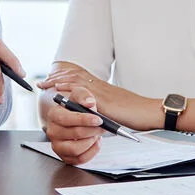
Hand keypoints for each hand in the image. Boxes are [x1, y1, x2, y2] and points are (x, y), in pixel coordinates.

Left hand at [38, 64, 159, 131]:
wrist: (150, 112)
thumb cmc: (138, 114)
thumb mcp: (118, 111)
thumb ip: (105, 111)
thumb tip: (96, 117)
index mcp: (104, 90)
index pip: (82, 80)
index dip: (67, 79)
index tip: (54, 81)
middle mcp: (101, 87)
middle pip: (75, 77)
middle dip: (58, 78)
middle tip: (44, 82)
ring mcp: (102, 92)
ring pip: (76, 81)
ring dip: (59, 81)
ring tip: (46, 84)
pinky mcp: (103, 100)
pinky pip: (83, 90)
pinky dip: (69, 88)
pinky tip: (60, 89)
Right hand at [39, 86, 104, 166]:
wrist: (78, 120)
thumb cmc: (78, 108)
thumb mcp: (80, 95)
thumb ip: (84, 95)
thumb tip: (89, 103)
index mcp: (54, 115)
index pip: (66, 119)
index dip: (84, 120)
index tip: (98, 119)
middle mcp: (53, 131)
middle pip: (74, 134)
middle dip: (92, 130)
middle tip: (102, 127)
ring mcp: (57, 146)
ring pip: (76, 149)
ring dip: (91, 141)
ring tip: (96, 134)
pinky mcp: (65, 157)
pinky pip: (80, 159)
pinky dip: (91, 151)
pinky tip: (94, 142)